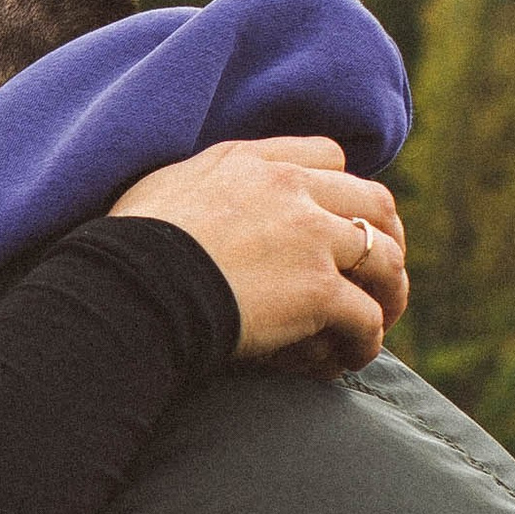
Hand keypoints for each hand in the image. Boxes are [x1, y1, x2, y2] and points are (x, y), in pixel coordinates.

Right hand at [110, 135, 406, 372]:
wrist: (130, 286)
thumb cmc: (126, 249)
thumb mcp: (162, 189)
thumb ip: (200, 186)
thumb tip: (195, 201)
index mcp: (252, 162)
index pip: (327, 157)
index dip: (342, 190)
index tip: (341, 219)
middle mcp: (291, 189)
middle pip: (373, 201)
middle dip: (387, 237)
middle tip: (381, 273)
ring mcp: (310, 237)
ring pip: (384, 257)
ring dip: (388, 292)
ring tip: (378, 321)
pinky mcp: (317, 289)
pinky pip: (366, 315)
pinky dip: (367, 339)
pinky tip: (353, 356)